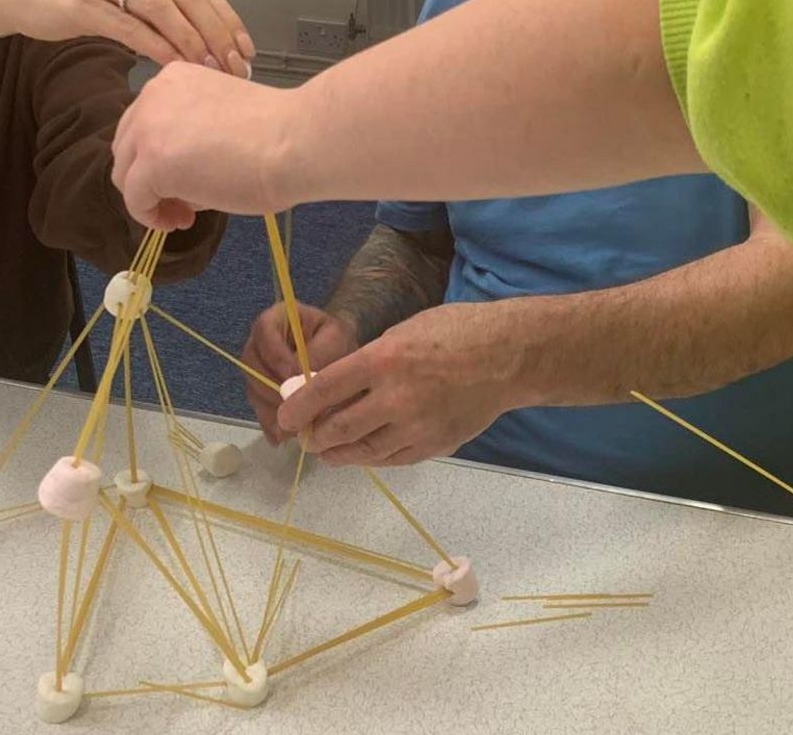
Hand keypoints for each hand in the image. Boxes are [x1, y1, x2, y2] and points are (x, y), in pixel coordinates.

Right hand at [0, 0, 253, 72]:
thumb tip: (208, 32)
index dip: (226, 16)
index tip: (245, 48)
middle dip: (216, 32)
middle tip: (234, 66)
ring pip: (162, 7)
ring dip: (190, 41)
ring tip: (208, 69)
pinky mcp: (82, 1)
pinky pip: (130, 26)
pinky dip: (157, 47)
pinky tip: (173, 67)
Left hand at [112, 62, 300, 229]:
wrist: (295, 141)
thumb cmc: (276, 132)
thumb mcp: (220, 117)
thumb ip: (191, 134)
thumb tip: (177, 175)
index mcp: (173, 79)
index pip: (146, 124)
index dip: (160, 157)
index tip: (189, 177)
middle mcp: (152, 96)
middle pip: (128, 148)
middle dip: (150, 179)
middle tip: (184, 202)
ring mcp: (148, 129)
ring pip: (126, 175)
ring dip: (150, 199)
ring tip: (183, 215)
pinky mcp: (151, 164)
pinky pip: (135, 200)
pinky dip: (151, 216)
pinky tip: (179, 221)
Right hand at [242, 302, 359, 444]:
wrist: (338, 354)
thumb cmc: (337, 340)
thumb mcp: (336, 338)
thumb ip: (319, 354)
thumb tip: (299, 381)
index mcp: (274, 320)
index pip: (263, 331)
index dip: (275, 355)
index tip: (294, 377)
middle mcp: (258, 344)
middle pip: (251, 365)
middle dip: (270, 390)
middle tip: (291, 409)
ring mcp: (257, 370)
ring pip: (253, 390)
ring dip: (269, 411)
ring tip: (290, 429)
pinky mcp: (261, 393)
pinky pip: (258, 408)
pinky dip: (269, 424)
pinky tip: (282, 438)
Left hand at [276, 303, 513, 466]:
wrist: (508, 356)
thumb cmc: (454, 332)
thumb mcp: (402, 332)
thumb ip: (368, 362)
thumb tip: (333, 386)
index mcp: (382, 361)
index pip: (324, 390)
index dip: (297, 407)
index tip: (285, 416)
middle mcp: (395, 398)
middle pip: (338, 428)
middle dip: (315, 435)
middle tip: (306, 435)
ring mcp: (417, 427)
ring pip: (363, 451)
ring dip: (338, 453)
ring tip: (328, 450)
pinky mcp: (435, 446)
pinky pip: (392, 459)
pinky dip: (372, 457)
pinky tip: (362, 452)